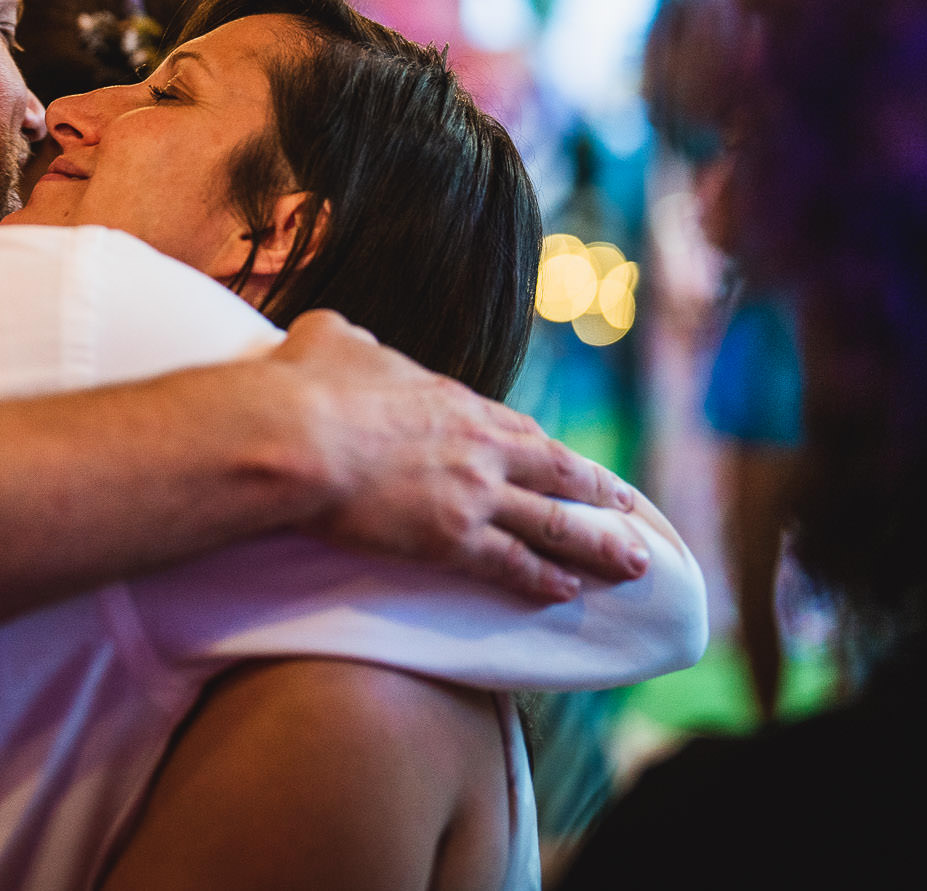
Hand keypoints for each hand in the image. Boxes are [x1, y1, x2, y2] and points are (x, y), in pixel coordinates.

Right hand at [270, 310, 649, 603]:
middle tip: (634, 515)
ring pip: (554, 524)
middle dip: (602, 497)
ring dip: (598, 546)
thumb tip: (339, 336)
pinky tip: (568, 591)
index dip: (552, 453)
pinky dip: (544, 579)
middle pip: (558, 474)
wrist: (292, 435)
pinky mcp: (452, 539)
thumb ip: (351, 340)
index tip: (575, 468)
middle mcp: (479, 446)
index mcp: (455, 401)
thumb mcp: (333, 338)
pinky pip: (512, 564)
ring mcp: (472, 494)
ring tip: (634, 564)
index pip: (519, 430)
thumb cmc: (305, 385)